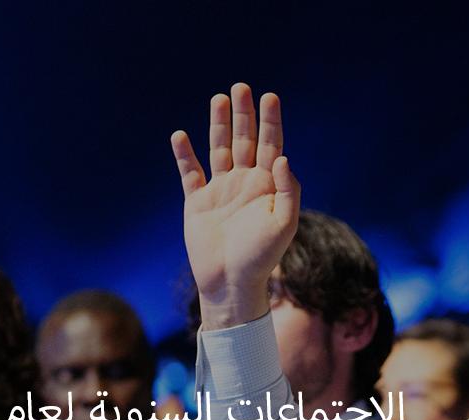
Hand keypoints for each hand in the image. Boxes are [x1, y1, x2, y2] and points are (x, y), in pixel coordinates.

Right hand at [172, 82, 300, 329]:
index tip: (270, 97)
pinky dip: (184, 155)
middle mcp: (245, 184)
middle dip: (244, 114)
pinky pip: (190, 173)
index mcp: (268, 187)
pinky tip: (181, 135)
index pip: (271, 146)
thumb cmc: (262, 257)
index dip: (271, 121)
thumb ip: (287, 190)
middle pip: (245, 141)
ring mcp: (221, 191)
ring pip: (219, 150)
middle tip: (241, 87)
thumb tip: (282, 158)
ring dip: (219, 125)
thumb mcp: (284, 223)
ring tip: (218, 98)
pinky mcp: (198, 202)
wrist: (231, 283)